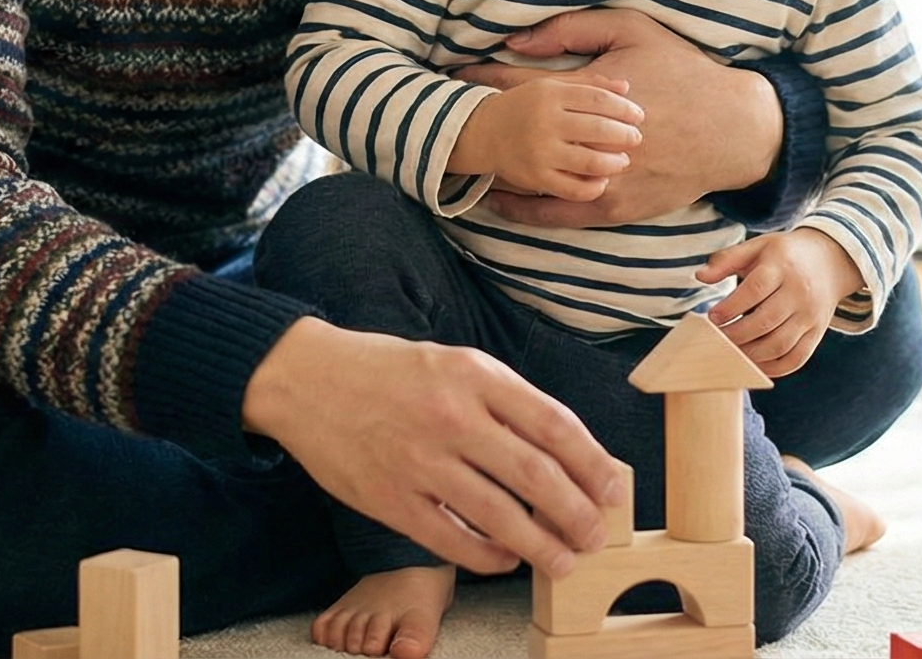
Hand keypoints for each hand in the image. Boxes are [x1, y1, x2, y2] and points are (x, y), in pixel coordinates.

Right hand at [241, 319, 628, 577]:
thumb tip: (564, 448)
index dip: (593, 463)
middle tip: (596, 535)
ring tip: (564, 559)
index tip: (614, 490)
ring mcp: (419, 461)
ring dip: (542, 545)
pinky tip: (506, 558)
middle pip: (536, 476)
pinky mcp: (391, 499)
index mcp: (473, 374)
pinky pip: (454, 541)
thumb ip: (504, 400)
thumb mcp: (452, 362)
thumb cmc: (389, 372)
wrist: (307, 379)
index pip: (554, 425)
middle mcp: (450, 416)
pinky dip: (489, 557)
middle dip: (578, 513)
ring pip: (500, 517)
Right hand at [450, 73, 640, 199]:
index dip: (623, 107)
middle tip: (637, 138)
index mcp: (550, 93)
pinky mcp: (536, 177)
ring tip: (622, 160)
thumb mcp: (553, 85)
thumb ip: (588, 83)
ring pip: (589, 161)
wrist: (483, 131)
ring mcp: (540, 151)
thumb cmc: (526, 105)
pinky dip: (593, 187)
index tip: (639, 115)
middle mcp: (545, 121)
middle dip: (624, 135)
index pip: (598, 99)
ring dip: (613, 162)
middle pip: (597, 128)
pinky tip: (603, 182)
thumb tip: (626, 86)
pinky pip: (573, 188)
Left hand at [454, 9, 781, 228]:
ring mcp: (597, 178)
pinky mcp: (612, 207)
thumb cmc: (682, 71)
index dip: (479, 80)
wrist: (731, 129)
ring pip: (528, 181)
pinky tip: (497, 201)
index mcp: (586, 93)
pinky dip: (521, 209)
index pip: (517, 86)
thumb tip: (516, 40)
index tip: (452, 74)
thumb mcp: (631, 31)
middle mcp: (586, 140)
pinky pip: (554, 215)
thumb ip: (571, 29)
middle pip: (515, 135)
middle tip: (443, 115)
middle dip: (477, 123)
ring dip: (493, 170)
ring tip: (462, 158)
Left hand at [698, 229, 860, 377]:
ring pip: (780, 344)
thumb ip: (726, 260)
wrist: (829, 260)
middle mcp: (799, 292)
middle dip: (736, 335)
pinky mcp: (817, 333)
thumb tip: (700, 277)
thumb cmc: (784, 255)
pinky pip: (796, 358)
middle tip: (716, 339)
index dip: (731, 306)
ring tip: (731, 352)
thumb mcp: (757, 247)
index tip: (712, 317)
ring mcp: (810, 315)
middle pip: (766, 321)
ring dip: (751, 355)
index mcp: (782, 266)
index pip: (755, 290)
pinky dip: (774, 368)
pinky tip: (754, 364)